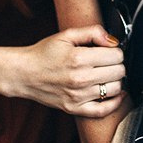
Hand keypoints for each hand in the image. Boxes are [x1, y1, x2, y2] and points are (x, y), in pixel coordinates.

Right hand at [9, 25, 125, 117]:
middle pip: (118, 72)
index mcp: (79, 58)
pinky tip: (116, 94)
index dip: (115, 50)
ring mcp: (78, 96)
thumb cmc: (44, 53)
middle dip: (117, 64)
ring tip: (106, 74)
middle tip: (107, 61)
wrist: (24, 73)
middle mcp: (80, 79)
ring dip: (115, 80)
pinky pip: (103, 110)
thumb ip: (92, 32)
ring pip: (114, 89)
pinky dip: (115, 102)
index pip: (116, 55)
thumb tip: (112, 40)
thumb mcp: (66, 35)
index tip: (109, 50)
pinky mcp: (74, 108)